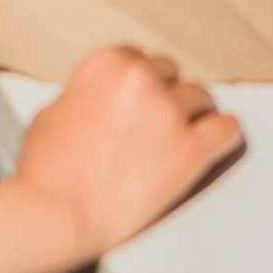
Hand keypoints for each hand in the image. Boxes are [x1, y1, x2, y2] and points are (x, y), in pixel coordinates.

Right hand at [10, 47, 244, 259]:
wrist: (54, 213)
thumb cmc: (45, 169)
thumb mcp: (54, 109)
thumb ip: (86, 93)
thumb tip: (100, 99)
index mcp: (106, 63)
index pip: (139, 58)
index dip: (137, 84)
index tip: (137, 101)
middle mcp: (141, 78)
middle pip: (171, 74)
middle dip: (164, 95)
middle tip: (155, 123)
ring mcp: (169, 112)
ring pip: (201, 97)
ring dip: (191, 115)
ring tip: (179, 137)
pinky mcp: (190, 149)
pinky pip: (226, 128)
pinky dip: (221, 134)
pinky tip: (213, 141)